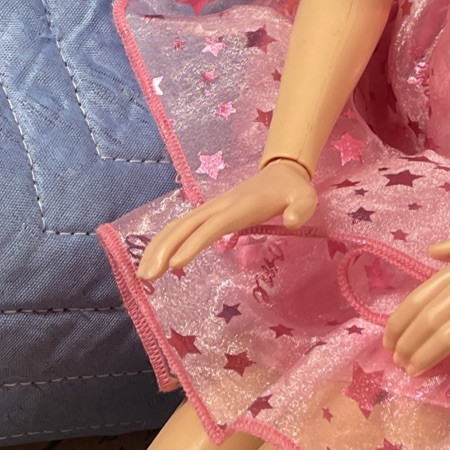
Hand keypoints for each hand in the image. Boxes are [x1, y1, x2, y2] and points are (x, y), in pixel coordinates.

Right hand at [137, 160, 317, 279]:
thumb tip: (291, 221)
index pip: (212, 226)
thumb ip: (301, 208)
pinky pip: (181, 226)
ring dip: (158, 247)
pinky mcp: (208, 214)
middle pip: (185, 226)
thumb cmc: (293, 190)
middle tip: (148, 277)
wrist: (281, 171)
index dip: (194, 243)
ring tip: (143, 275)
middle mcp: (219, 206)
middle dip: (164, 249)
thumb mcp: (306, 197)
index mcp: (240, 206)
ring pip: (177, 225)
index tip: (176, 265)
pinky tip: (153, 260)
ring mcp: (211, 209)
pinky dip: (164, 241)